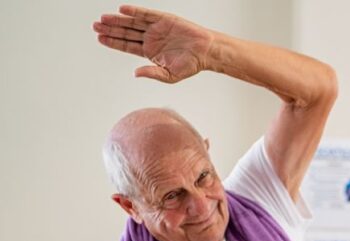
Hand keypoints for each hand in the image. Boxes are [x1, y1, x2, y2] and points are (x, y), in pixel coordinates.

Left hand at [93, 5, 214, 82]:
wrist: (207, 52)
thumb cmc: (190, 65)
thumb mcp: (170, 75)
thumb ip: (152, 73)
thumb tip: (136, 73)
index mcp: (150, 51)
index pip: (127, 45)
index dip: (113, 42)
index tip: (100, 38)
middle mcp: (151, 38)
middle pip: (126, 32)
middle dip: (111, 29)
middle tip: (96, 26)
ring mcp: (156, 28)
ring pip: (132, 23)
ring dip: (118, 20)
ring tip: (103, 19)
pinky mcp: (164, 19)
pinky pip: (146, 14)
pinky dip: (134, 11)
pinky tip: (122, 10)